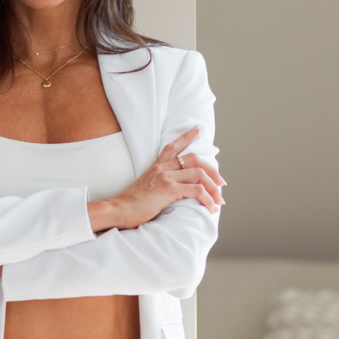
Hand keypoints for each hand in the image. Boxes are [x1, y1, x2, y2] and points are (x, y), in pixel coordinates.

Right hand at [90, 126, 224, 230]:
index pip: (172, 147)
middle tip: (221, 183)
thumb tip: (167, 194)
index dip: (186, 137)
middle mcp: (162, 168)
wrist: (117, 209)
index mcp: (155, 167)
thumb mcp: (143, 189)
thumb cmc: (128, 204)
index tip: (197, 129)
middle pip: (194, 159)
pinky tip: (210, 208)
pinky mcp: (169, 189)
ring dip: (214, 188)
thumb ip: (156, 186)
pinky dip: (208, 199)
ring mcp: (166, 177)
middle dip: (212, 170)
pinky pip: (197, 190)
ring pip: (200, 175)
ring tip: (219, 201)